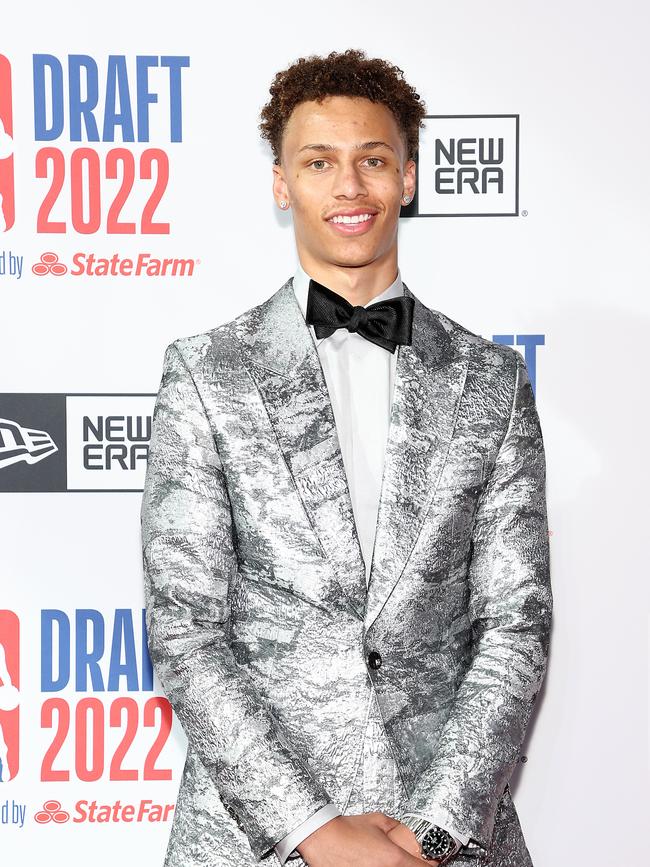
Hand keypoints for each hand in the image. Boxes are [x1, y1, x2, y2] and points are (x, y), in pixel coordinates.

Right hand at [296, 812, 430, 865]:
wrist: (323, 838)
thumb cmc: (346, 830)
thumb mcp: (378, 821)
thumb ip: (397, 829)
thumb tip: (408, 835)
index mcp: (394, 859)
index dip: (430, 865)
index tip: (429, 863)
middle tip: (406, 862)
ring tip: (383, 862)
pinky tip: (373, 864)